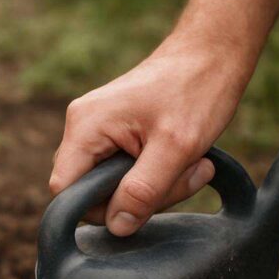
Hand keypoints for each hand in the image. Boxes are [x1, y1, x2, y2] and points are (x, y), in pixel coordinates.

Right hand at [50, 37, 249, 235]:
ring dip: (154, 187)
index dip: (98, 209)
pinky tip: (182, 160)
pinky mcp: (116, 133)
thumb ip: (143, 190)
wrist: (213, 52)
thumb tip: (116, 227)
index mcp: (85, 127)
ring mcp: (98, 129)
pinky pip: (124, 170)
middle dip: (137, 197)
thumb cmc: (196, 89)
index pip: (65, 191)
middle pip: (90, 191)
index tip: (140, 203)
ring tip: (192, 165)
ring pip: (112, 184)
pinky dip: (155, 174)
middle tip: (182, 178)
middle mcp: (82, 127)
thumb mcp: (176, 147)